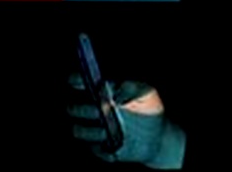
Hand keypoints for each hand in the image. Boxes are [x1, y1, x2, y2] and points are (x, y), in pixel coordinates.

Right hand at [68, 75, 185, 168]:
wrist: (159, 137)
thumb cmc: (150, 109)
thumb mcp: (146, 93)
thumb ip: (131, 87)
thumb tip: (113, 93)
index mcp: (100, 92)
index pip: (80, 82)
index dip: (75, 80)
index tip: (77, 80)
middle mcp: (93, 110)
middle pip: (73, 108)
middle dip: (83, 108)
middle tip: (100, 109)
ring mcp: (94, 130)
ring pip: (78, 130)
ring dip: (92, 131)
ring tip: (109, 130)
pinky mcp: (100, 149)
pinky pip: (94, 149)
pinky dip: (103, 148)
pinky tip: (118, 146)